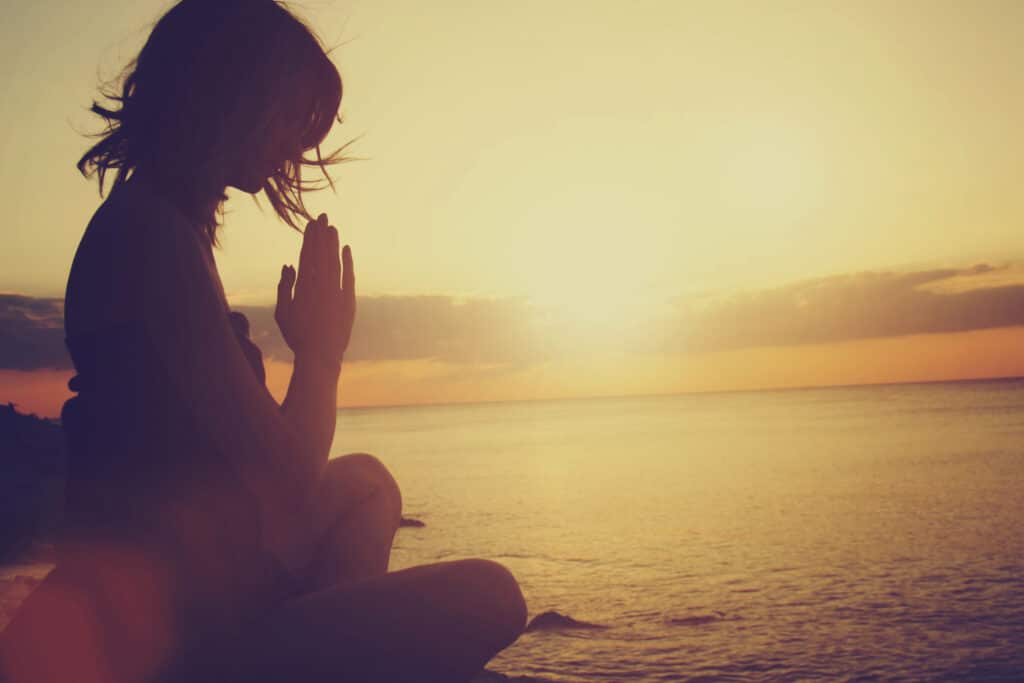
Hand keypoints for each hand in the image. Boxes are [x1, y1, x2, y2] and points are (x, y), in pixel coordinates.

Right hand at [274, 213, 355, 365]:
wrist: (320, 356)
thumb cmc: (297, 336)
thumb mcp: (282, 312)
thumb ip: (284, 287)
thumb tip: (288, 265)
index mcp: (302, 287)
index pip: (306, 255)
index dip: (309, 238)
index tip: (311, 224)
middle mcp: (320, 286)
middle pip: (321, 253)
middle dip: (321, 234)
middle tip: (322, 216)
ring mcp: (336, 293)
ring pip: (334, 261)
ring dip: (333, 243)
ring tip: (332, 227)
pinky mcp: (349, 301)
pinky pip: (348, 276)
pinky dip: (347, 262)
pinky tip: (346, 249)